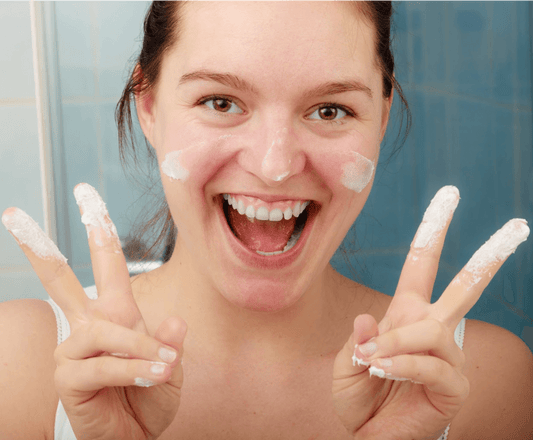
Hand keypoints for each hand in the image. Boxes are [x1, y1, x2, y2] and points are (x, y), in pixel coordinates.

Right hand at [2, 183, 186, 439]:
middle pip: (59, 279)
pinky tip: (153, 374)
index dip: (98, 228)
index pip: (106, 263)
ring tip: (165, 364)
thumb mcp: (169, 366)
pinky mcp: (69, 377)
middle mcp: (90, 324)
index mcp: (116, 312)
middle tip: (13, 215)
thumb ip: (170, 342)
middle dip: (40, 247)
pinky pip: (105, 364)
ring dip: (139, 346)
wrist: (135, 436)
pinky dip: (133, 369)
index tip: (86, 194)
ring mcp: (75, 350)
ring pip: (103, 330)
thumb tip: (175, 321)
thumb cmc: (148, 396)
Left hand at [332, 186, 528, 439]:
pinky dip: (402, 364)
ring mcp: (447, 356)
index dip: (434, 230)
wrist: (369, 436)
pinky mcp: (454, 384)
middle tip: (518, 226)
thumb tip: (371, 319)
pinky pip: (431, 363)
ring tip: (373, 360)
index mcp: (407, 313)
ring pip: (432, 328)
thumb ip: (359, 340)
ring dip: (397, 341)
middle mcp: (433, 327)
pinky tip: (384, 370)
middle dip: (490, 255)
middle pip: (465, 285)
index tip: (450, 196)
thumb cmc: (360, 395)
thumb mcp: (347, 363)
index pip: (422, 264)